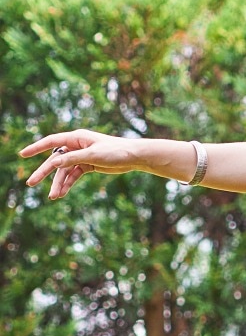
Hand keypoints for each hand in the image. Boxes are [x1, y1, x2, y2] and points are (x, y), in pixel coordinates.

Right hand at [20, 130, 138, 199]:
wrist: (133, 157)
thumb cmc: (115, 151)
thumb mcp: (92, 155)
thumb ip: (72, 159)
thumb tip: (53, 162)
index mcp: (77, 138)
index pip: (52, 142)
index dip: (36, 147)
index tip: (22, 154)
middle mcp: (77, 146)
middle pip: (56, 159)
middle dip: (44, 172)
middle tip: (30, 183)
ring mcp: (82, 156)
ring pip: (64, 171)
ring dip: (58, 183)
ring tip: (53, 197)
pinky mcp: (87, 165)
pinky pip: (73, 175)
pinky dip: (68, 184)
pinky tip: (62, 194)